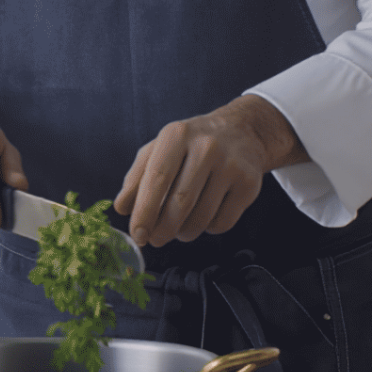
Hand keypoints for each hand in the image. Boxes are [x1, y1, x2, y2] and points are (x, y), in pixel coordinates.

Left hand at [115, 96, 307, 247]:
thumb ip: (137, 177)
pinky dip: (208, 229)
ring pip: (201, 218)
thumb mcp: (160, 149)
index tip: (137, 234)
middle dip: (163, 230)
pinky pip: (222, 223)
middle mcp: (206, 147)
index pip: (157, 179)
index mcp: (177, 136)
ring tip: (179, 227)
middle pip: (180, 203)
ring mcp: (231, 166)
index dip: (144, 211)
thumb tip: (122, 208)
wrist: (242, 132)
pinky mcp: (249, 184)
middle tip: (155, 239)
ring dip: (184, 233)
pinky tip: (204, 216)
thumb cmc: (192, 144)